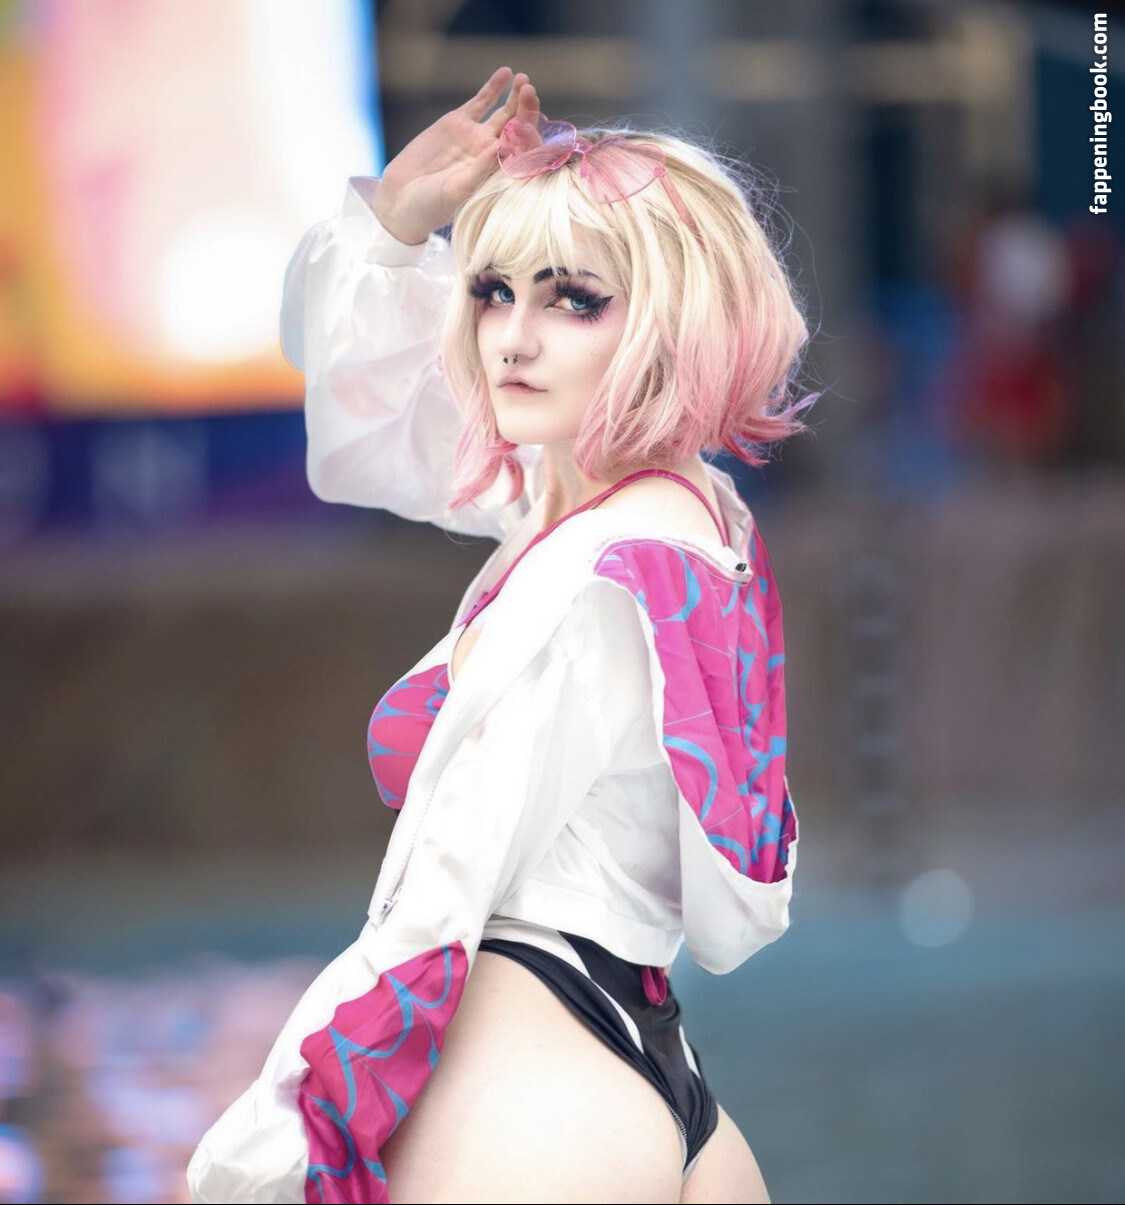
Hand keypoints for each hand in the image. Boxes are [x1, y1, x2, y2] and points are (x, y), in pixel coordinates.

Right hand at [373, 66, 538, 245]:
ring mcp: (477, 136)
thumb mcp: (456, 190)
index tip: (533, 123)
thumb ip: (479, 170)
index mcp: (499, 176)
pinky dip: (493, 87)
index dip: (530, 137)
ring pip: (504, 113)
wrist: (402, 197)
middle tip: (529, 92)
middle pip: (518, 129)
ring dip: (515, 97)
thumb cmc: (431, 205)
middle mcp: (493, 155)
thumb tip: (498, 146)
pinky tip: (505, 72)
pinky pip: (481, 102)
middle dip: (526, 111)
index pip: (523, 154)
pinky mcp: (459, 122)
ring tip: (523, 80)